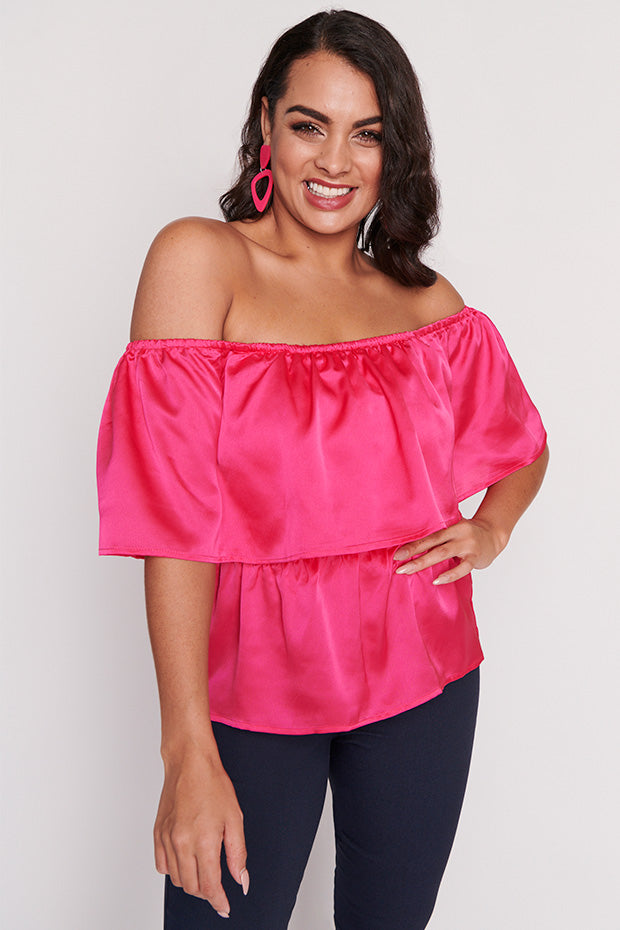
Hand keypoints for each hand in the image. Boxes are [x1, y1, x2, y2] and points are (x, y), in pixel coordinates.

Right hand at [154, 746, 248, 917]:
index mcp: (204, 840)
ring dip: (191, 881)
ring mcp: (167, 839)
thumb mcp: (235, 818)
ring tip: (204, 869)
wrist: (189, 762)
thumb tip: (242, 881)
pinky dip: (174, 870)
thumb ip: (238, 854)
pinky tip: (186, 860)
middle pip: (192, 887)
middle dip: (207, 892)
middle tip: (218, 885)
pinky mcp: (157, 833)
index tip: (225, 907)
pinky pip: (162, 865)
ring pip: (177, 879)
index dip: (219, 901)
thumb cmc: (212, 784)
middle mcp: (182, 843)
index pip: (210, 886)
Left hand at [393, 516, 507, 583]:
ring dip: (424, 563)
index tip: (397, 554)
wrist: (495, 535)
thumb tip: (412, 549)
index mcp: (451, 525)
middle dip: (413, 554)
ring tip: (408, 571)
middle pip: (433, 543)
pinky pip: (462, 568)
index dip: (412, 544)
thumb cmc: (468, 535)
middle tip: (398, 564)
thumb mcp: (454, 530)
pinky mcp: (476, 557)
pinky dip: (449, 574)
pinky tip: (437, 581)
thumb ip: (439, 537)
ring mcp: (468, 544)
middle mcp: (458, 532)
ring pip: (443, 553)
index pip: (428, 535)